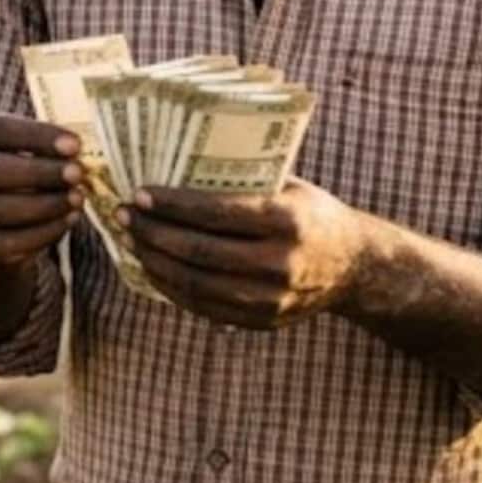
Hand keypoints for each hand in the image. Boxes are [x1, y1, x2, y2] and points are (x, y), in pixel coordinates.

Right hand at [0, 113, 84, 277]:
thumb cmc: (19, 161)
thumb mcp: (26, 142)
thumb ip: (47, 141)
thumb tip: (79, 149)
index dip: (36, 136)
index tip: (73, 144)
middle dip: (40, 172)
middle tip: (77, 172)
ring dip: (44, 204)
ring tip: (77, 197)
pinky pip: (9, 242)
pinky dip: (44, 232)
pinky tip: (69, 219)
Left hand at [120, 179, 371, 329]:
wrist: (354, 266)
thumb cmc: (312, 215)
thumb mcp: (290, 187)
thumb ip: (246, 180)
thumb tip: (180, 162)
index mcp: (286, 220)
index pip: (216, 213)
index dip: (173, 205)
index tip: (141, 194)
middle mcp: (279, 262)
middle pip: (199, 251)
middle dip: (153, 233)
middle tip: (126, 215)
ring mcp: (270, 298)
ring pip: (196, 284)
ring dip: (155, 262)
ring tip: (133, 241)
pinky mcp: (261, 320)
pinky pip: (204, 307)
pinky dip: (172, 287)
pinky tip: (155, 268)